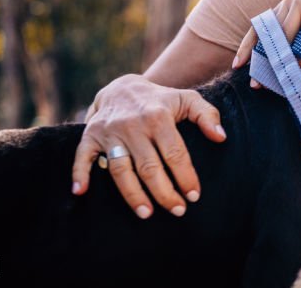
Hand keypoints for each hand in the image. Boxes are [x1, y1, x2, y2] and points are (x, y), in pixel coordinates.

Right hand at [71, 74, 225, 218]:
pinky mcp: (90, 135)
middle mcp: (133, 125)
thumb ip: (207, 115)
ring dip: (132, 194)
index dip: (185, 176)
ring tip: (146, 214)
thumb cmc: (161, 100)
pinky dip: (79, 173)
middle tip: (177, 210)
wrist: (123, 87)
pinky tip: (81, 192)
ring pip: (120, 169)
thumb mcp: (188, 99)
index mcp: (159, 117)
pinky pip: (82, 156)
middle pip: (149, 166)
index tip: (194, 195)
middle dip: (164, 192)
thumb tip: (221, 138)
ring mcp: (110, 131)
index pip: (175, 152)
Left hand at [232, 0, 300, 87]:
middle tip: (256, 82)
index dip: (247, 47)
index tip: (238, 65)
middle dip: (262, 59)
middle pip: (268, 33)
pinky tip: (299, 68)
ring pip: (283, 35)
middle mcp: (289, 1)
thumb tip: (266, 72)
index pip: (259, 27)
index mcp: (284, 7)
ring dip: (281, 59)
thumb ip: (288, 50)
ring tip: (277, 79)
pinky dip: (300, 53)